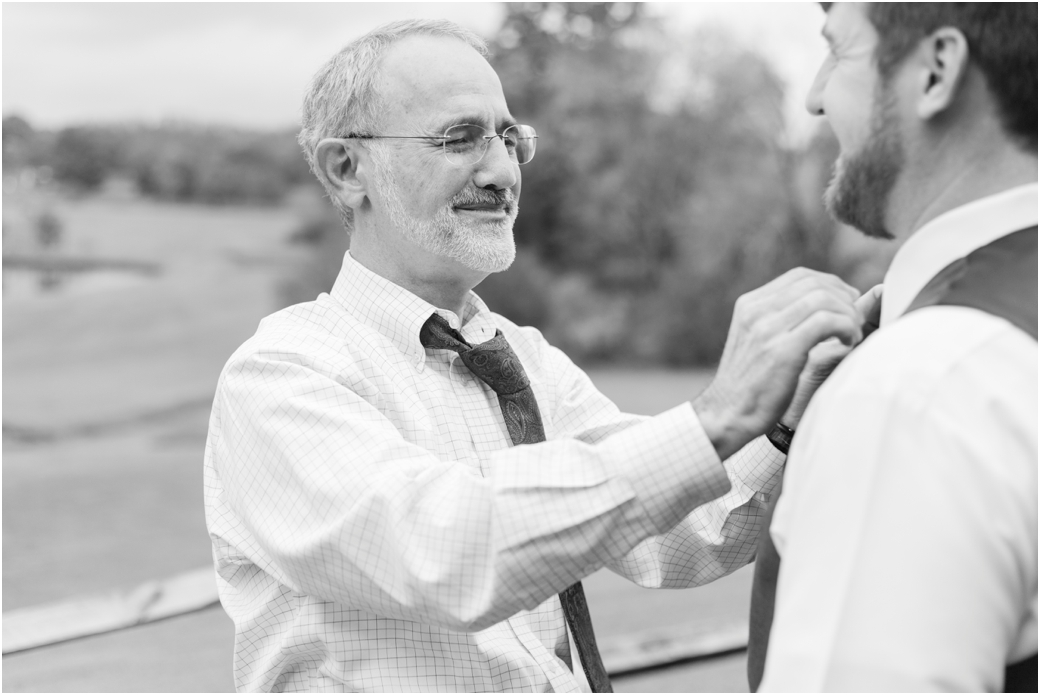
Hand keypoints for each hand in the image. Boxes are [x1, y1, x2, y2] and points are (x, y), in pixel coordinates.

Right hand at [693, 268, 863, 460]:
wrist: (726, 414)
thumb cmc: (748, 385)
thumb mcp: (755, 342)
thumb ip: (777, 321)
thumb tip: (816, 307)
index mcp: (749, 305)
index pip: (800, 276)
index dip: (831, 284)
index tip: (845, 304)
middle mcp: (756, 311)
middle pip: (815, 283)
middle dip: (844, 298)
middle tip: (855, 321)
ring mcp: (768, 328)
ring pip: (824, 299)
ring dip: (848, 314)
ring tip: (853, 335)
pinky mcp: (783, 350)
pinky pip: (828, 321)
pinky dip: (847, 328)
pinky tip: (849, 344)